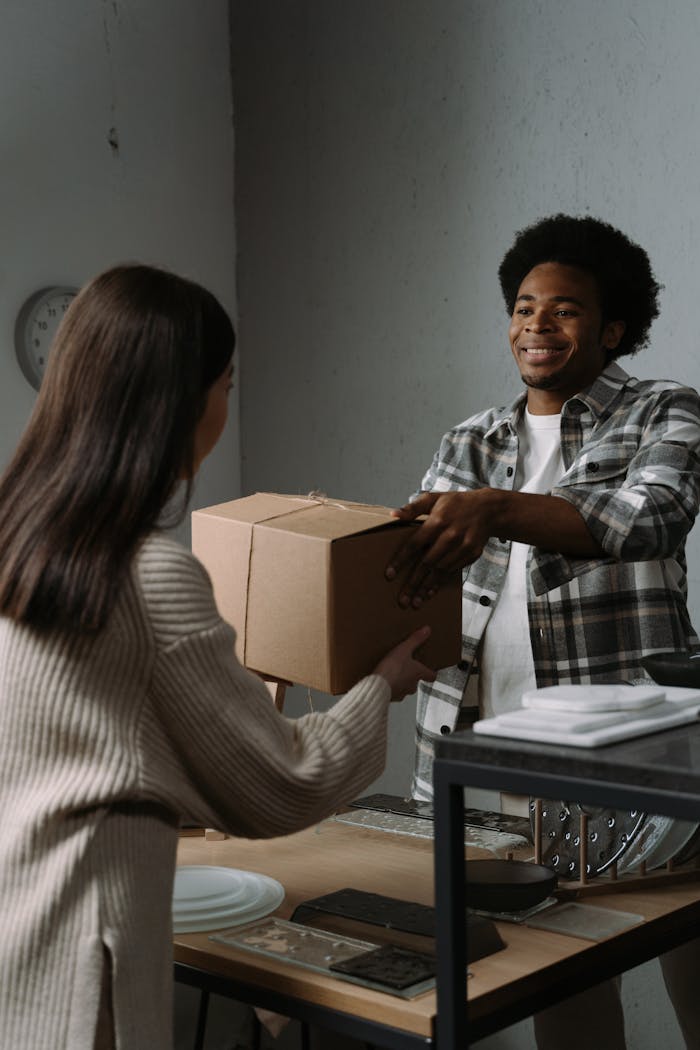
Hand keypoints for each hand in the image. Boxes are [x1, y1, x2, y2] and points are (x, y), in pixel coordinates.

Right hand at [373, 625, 436, 700]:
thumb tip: (427, 630)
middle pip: (417, 682)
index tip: (431, 670)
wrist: (378, 685)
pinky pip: (394, 693)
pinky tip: (384, 682)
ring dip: (401, 682)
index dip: (431, 672)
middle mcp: (412, 685)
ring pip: (405, 688)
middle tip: (406, 668)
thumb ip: (415, 640)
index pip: (431, 676)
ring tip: (393, 674)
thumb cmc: (392, 669)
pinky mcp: (391, 697)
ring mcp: (402, 693)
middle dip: (412, 676)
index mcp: (418, 673)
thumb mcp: (404, 649)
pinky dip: (391, 688)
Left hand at [385, 490, 492, 605]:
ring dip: (426, 587)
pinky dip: (441, 583)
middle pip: (427, 563)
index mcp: (438, 521)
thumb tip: (393, 514)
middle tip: (402, 600)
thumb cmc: (456, 503)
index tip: (389, 575)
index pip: (414, 544)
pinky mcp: (471, 554)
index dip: (401, 560)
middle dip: (413, 583)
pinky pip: (453, 571)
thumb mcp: (434, 498)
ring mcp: (463, 546)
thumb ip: (413, 508)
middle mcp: (450, 535)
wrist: (488, 509)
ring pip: (440, 570)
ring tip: (414, 602)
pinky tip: (430, 592)